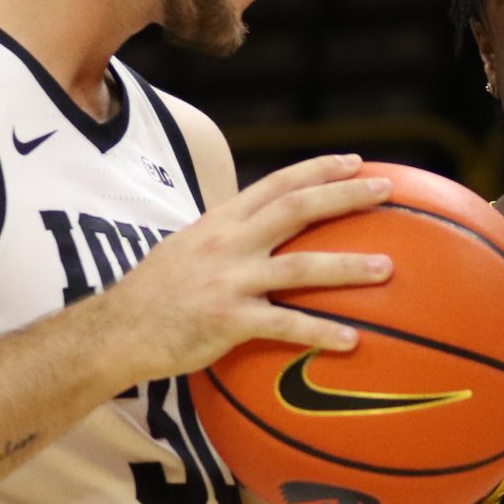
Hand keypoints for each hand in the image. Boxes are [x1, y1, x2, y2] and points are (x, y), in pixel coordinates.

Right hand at [102, 153, 392, 384]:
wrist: (115, 330)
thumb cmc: (156, 295)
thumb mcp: (188, 249)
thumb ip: (228, 238)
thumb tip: (265, 235)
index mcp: (221, 222)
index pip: (277, 183)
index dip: (318, 169)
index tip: (356, 161)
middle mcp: (228, 243)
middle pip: (296, 208)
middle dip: (345, 196)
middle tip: (387, 191)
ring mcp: (228, 281)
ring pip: (300, 266)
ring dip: (348, 266)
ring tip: (387, 269)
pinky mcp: (227, 320)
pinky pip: (284, 324)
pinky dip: (320, 332)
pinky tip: (353, 342)